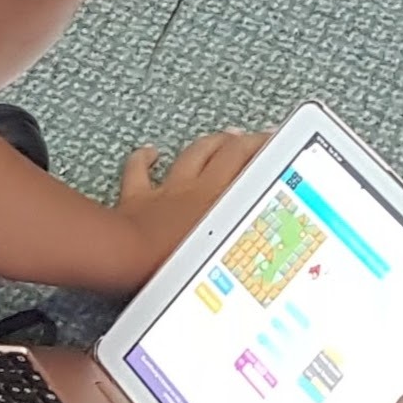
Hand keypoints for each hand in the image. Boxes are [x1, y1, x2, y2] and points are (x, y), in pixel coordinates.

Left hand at [104, 129, 270, 289]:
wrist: (128, 258)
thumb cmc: (171, 264)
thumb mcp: (220, 259)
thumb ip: (238, 243)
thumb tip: (261, 249)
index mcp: (220, 203)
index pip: (251, 167)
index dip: (264, 150)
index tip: (274, 144)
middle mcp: (197, 190)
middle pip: (226, 152)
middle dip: (242, 141)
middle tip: (251, 138)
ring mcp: (168, 191)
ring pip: (192, 156)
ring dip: (207, 144)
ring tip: (219, 138)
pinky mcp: (138, 197)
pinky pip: (139, 169)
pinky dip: (144, 158)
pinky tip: (149, 152)